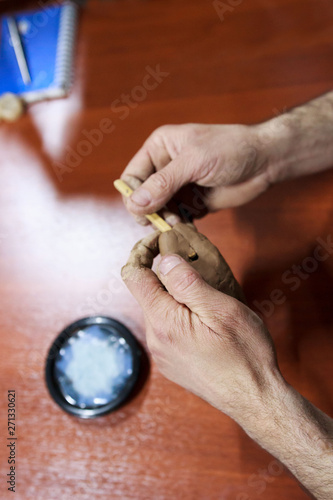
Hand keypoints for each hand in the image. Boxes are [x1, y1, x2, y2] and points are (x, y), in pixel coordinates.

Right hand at [121, 123, 272, 224]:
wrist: (264, 161)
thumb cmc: (231, 149)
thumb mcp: (194, 161)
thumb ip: (164, 183)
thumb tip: (135, 203)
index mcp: (159, 148)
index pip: (132, 176)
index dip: (133, 195)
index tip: (143, 211)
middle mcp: (164, 168)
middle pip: (142, 198)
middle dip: (150, 211)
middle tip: (164, 221)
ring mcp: (178, 188)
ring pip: (158, 211)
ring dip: (164, 221)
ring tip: (178, 223)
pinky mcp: (192, 204)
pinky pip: (176, 219)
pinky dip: (178, 226)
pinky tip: (186, 228)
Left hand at [121, 231, 280, 422]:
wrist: (255, 400)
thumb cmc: (245, 354)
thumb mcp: (222, 310)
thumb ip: (188, 283)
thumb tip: (164, 259)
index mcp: (163, 321)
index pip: (134, 275)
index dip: (142, 251)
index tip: (161, 239)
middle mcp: (155, 338)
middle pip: (146, 292)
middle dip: (164, 272)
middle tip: (194, 261)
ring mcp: (162, 353)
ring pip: (159, 310)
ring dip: (175, 294)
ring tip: (205, 292)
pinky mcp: (171, 362)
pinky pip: (167, 328)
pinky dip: (179, 314)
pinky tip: (205, 318)